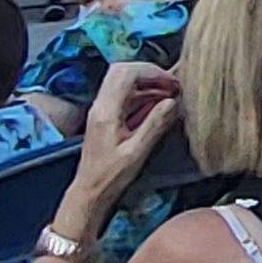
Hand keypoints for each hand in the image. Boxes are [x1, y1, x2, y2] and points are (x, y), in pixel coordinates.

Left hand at [71, 61, 180, 209]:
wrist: (89, 191)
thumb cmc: (110, 177)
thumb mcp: (136, 153)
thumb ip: (154, 125)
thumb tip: (171, 102)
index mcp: (106, 111)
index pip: (126, 73)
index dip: (152, 72)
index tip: (172, 83)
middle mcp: (100, 105)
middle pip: (122, 71)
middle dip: (149, 73)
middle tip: (171, 85)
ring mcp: (101, 109)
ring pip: (122, 81)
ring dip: (146, 83)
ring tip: (168, 93)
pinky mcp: (105, 116)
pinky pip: (123, 95)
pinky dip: (142, 94)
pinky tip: (157, 105)